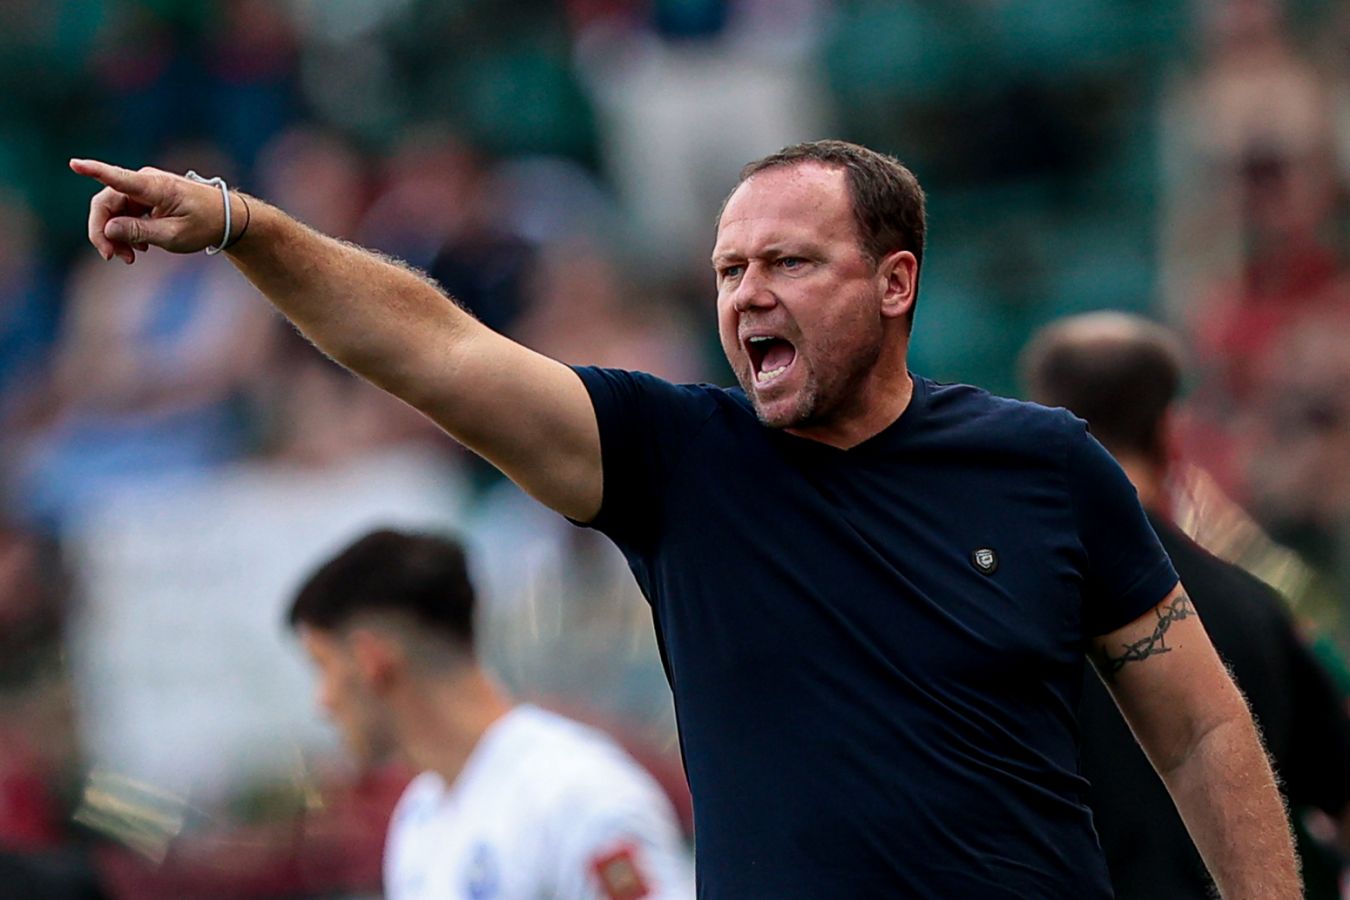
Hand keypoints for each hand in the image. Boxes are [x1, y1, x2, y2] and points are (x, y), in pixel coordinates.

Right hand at [70, 158, 237, 263]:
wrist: (227, 218)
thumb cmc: (205, 224)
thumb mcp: (173, 235)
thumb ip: (139, 232)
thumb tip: (107, 228)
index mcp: (153, 187)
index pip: (117, 177)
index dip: (93, 171)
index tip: (74, 163)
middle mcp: (144, 182)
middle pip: (106, 204)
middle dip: (103, 232)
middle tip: (111, 257)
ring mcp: (144, 189)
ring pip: (114, 212)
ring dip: (115, 236)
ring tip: (129, 258)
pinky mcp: (145, 199)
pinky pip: (125, 214)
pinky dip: (126, 232)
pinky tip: (139, 249)